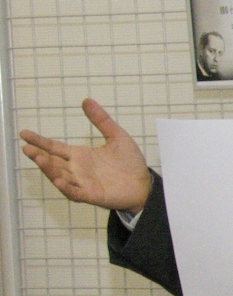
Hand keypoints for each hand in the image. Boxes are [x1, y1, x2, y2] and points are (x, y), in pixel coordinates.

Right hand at [19, 98, 152, 211]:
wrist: (144, 184)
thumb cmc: (130, 162)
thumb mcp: (117, 136)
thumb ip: (102, 120)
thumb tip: (86, 100)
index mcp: (80, 155)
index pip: (55, 147)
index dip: (40, 141)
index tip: (24, 134)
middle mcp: (77, 169)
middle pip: (53, 162)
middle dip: (39, 156)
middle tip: (27, 148)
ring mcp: (83, 183)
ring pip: (60, 176)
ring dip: (49, 169)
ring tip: (39, 159)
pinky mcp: (92, 195)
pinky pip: (75, 192)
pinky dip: (67, 187)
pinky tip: (59, 180)